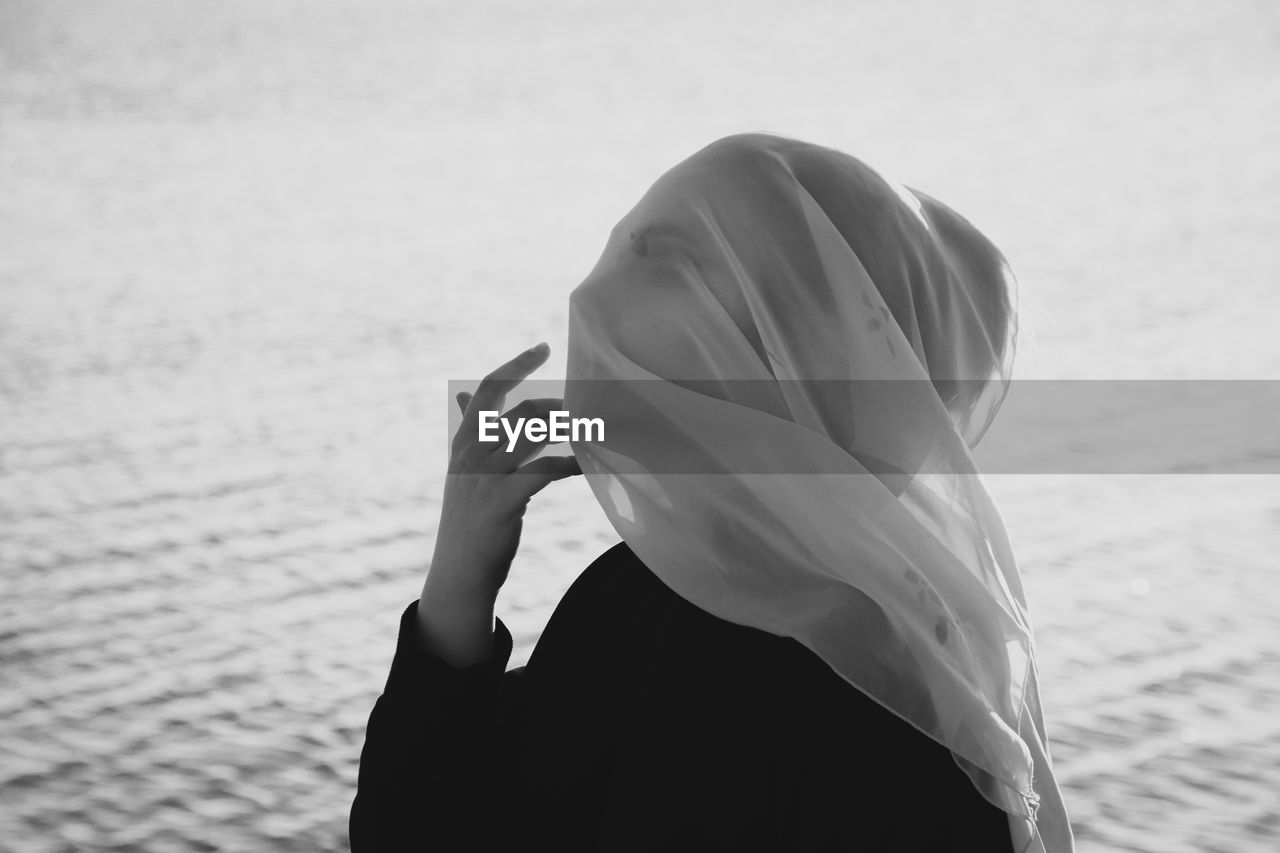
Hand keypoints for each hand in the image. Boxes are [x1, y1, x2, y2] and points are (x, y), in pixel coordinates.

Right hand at [417, 342, 581, 665]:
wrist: (458, 570)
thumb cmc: (468, 517)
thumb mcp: (462, 469)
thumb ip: (470, 431)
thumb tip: (466, 395)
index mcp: (464, 440)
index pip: (490, 387)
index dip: (518, 364)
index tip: (544, 347)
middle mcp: (472, 451)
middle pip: (525, 409)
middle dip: (562, 407)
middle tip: (587, 414)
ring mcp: (486, 475)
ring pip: (537, 434)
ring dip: (573, 429)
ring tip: (597, 431)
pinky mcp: (503, 500)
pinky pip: (546, 469)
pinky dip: (572, 463)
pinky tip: (590, 464)